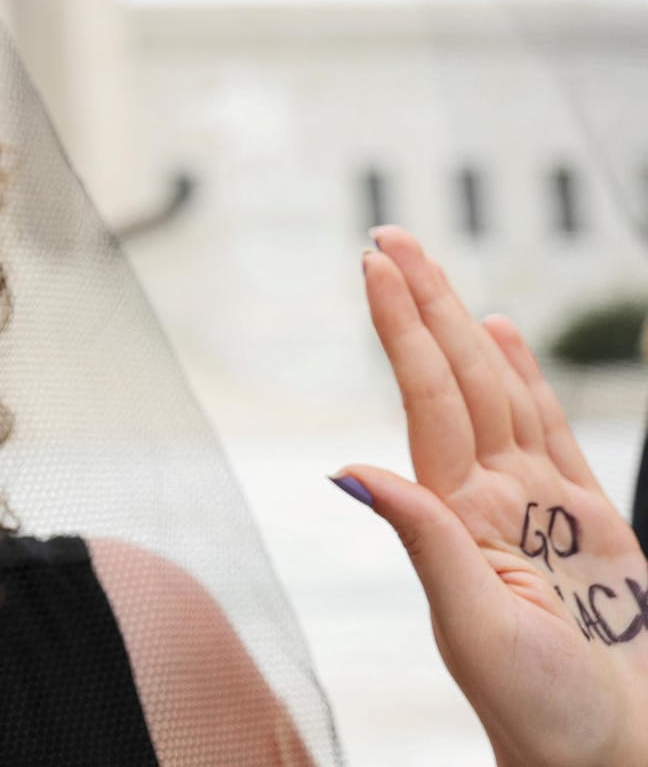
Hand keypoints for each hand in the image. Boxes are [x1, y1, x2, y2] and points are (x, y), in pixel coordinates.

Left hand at [340, 227, 647, 766]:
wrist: (604, 751)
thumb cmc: (539, 710)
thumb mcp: (472, 624)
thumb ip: (424, 540)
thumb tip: (348, 469)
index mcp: (457, 514)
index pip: (427, 397)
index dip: (404, 328)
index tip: (376, 265)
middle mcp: (489, 497)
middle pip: (456, 378)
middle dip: (424, 306)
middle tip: (390, 236)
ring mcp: (537, 504)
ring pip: (499, 392)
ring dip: (464, 329)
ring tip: (432, 268)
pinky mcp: (589, 521)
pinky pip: (552, 431)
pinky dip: (530, 379)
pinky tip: (505, 336)